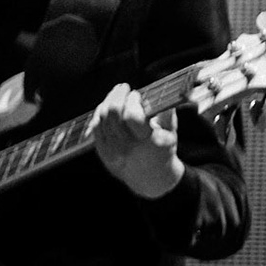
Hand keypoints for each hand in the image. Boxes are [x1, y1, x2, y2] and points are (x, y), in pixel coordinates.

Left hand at [90, 82, 184, 197]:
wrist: (151, 178)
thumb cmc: (162, 149)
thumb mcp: (170, 132)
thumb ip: (166, 112)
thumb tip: (159, 92)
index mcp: (149, 143)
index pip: (132, 117)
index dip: (132, 101)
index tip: (136, 94)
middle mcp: (128, 148)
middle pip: (113, 114)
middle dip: (117, 96)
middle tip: (123, 87)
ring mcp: (113, 151)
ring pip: (102, 118)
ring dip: (108, 102)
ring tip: (116, 95)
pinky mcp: (103, 153)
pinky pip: (95, 127)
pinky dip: (100, 113)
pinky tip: (107, 107)